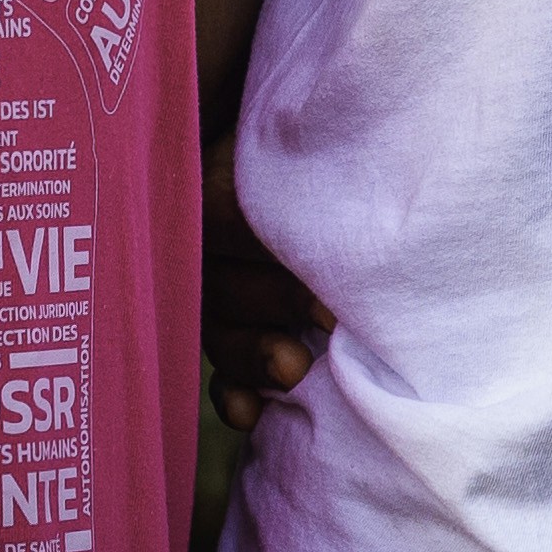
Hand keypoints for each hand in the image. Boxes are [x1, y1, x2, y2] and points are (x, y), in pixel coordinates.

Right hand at [200, 135, 331, 434]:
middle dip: (271, 302)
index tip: (326, 281)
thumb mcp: (303, 143)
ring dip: (250, 351)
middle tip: (328, 323)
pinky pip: (209, 361)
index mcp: (218, 171)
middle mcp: (202, 225)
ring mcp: (207, 275)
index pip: (224, 216)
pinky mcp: (221, 317)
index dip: (268, 251)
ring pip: (213, 323)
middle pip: (218, 277)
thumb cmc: (332, 141)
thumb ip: (312, 165)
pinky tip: (249, 414)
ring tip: (296, 370)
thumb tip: (349, 152)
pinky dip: (231, 389)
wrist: (327, 137)